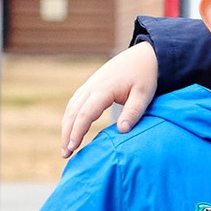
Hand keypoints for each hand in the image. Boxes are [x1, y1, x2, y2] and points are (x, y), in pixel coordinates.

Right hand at [64, 39, 157, 154]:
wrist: (144, 55)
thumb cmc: (145, 76)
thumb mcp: (144, 95)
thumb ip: (133, 112)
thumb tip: (122, 131)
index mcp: (104, 89)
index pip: (85, 114)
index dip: (77, 132)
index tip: (72, 148)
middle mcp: (92, 86)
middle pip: (73, 112)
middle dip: (67, 133)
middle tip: (65, 154)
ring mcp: (90, 84)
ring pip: (71, 107)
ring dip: (66, 126)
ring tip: (67, 146)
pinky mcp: (91, 85)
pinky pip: (75, 102)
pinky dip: (70, 116)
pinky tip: (71, 128)